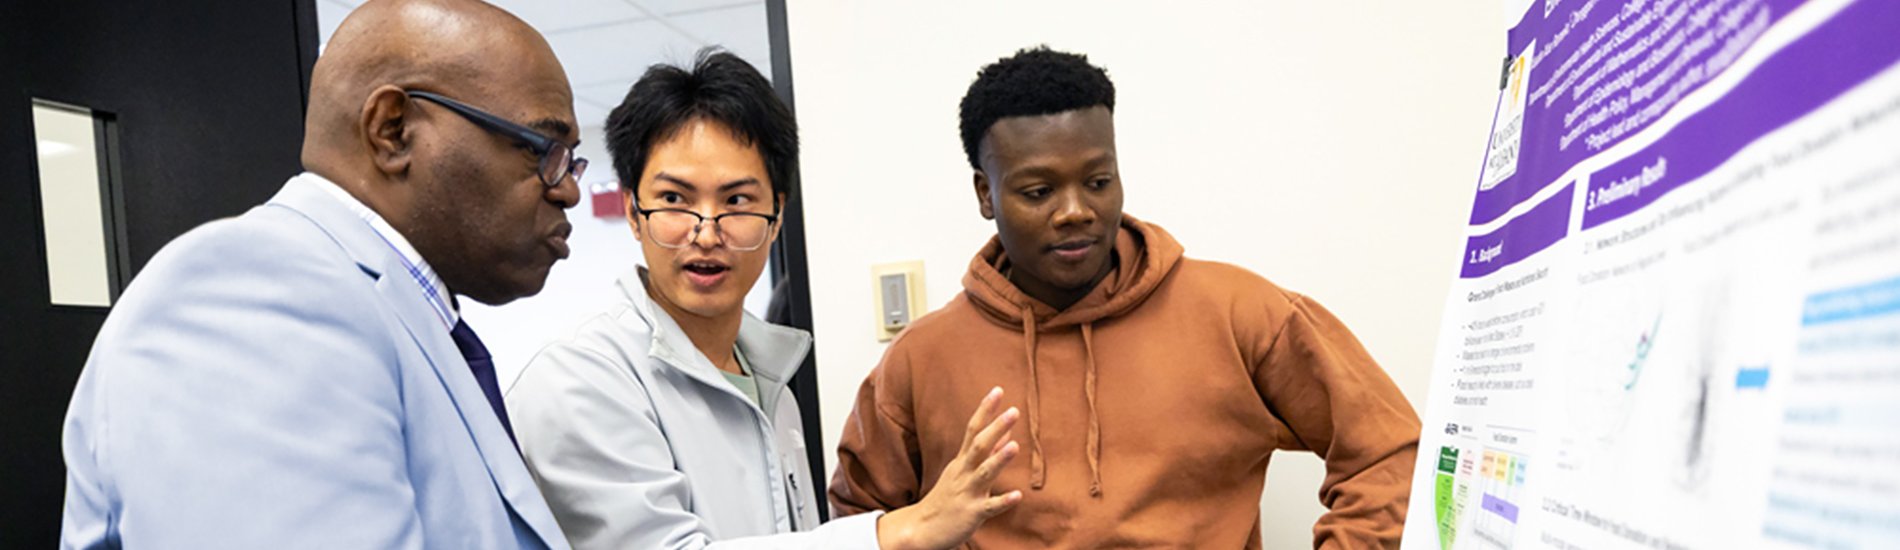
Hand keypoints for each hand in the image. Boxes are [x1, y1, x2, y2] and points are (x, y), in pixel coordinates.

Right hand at [876, 387, 1021, 549]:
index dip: (985, 410)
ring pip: (984, 473)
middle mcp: (963, 473)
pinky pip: (989, 507)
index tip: (998, 390)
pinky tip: (1018, 495)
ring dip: (998, 459)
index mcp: (962, 461)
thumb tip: (1007, 433)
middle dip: (995, 428)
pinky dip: (1003, 501)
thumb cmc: (947, 498)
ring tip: (1015, 446)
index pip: (973, 429)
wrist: (921, 529)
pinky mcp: (971, 514)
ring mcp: (967, 492)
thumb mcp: (964, 471)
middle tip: (1014, 411)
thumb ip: (987, 453)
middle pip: (978, 446)